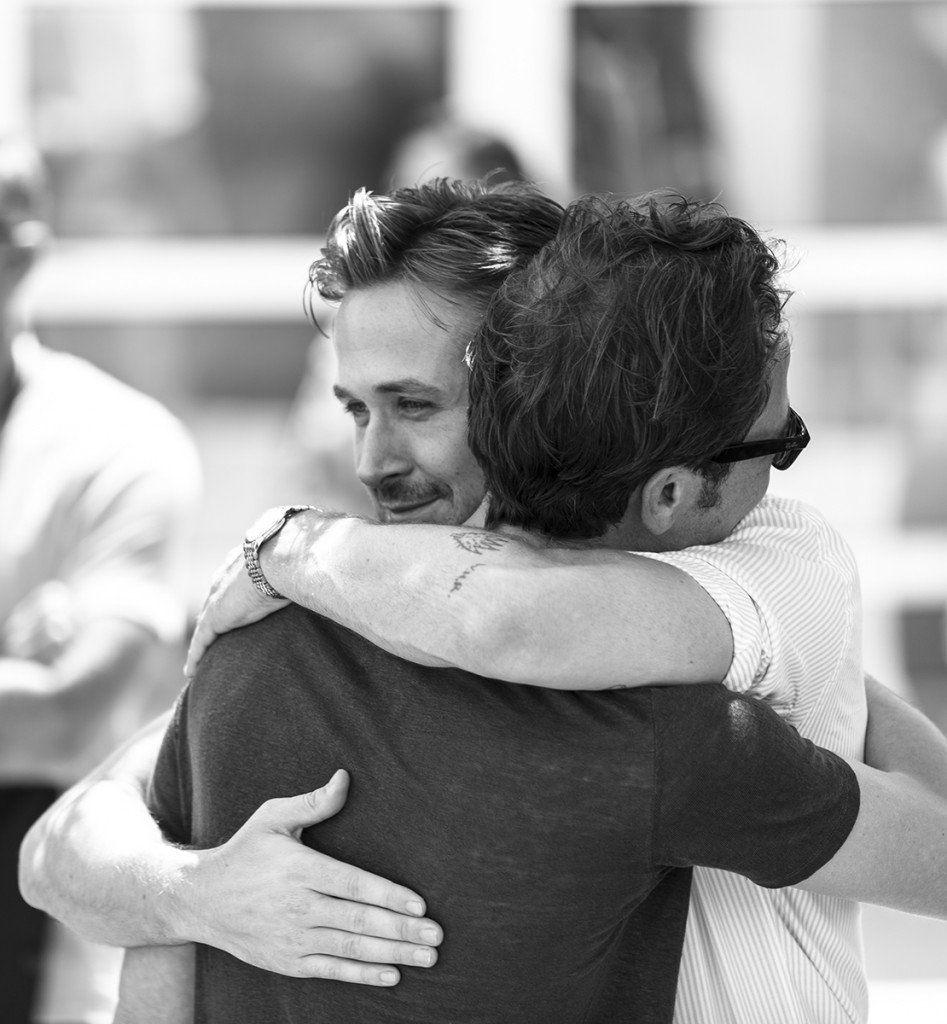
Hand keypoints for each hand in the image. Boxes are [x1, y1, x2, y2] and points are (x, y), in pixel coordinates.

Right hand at [184, 770, 441, 984]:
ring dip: (392, 953)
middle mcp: (298, 906)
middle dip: (401, 929)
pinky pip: (331, 970)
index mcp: (299, 869)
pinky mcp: (287, 961)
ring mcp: (292, 938)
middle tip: (436, 934)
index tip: (420, 903)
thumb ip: (314, 802)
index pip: (352, 884)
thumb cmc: (245, 850)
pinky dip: (362, 974)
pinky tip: (392, 974)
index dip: (387, 895)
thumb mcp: (273, 816)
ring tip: (427, 955)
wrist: (201, 899)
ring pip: (350, 947)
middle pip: (358, 920)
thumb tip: (346, 777)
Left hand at [185, 545, 287, 675]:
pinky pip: (201, 642)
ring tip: (200, 656)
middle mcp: (224, 578)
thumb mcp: (295, 568)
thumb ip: (298, 575)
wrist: (281, 561)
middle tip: (214, 636)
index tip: (233, 609)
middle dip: (212, 619)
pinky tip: (191, 672)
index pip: (232, 585)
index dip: (231, 599)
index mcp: (242, 563)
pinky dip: (195, 656)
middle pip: (213, 604)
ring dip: (202, 640)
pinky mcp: (215, 617)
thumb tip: (321, 578)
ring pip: (204, 625)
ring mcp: (217, 598)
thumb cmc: (295, 560)